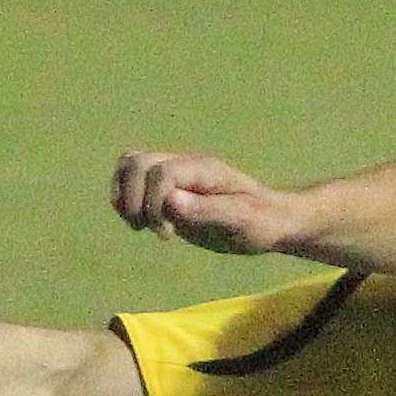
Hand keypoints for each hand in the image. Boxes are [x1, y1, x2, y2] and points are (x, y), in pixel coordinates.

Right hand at [110, 149, 303, 254]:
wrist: (271, 222)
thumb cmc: (262, 222)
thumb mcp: (242, 220)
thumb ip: (208, 211)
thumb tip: (171, 201)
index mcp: (202, 170)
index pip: (159, 172)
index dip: (153, 202)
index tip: (168, 234)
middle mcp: (184, 167)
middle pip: (134, 162)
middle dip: (133, 199)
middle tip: (154, 230)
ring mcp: (174, 177)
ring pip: (129, 166)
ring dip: (124, 198)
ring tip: (141, 226)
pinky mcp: (167, 191)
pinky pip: (132, 182)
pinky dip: (126, 201)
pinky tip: (143, 225)